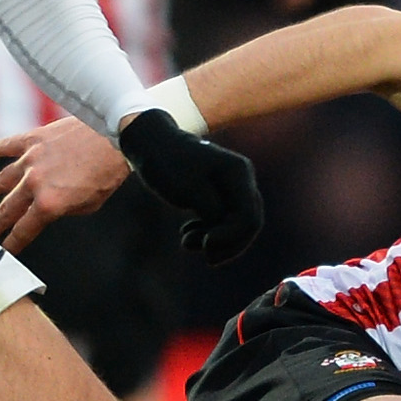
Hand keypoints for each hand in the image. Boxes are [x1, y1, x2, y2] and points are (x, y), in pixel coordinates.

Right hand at [0, 117, 129, 252]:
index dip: (12, 243)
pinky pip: (5, 146)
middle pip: (8, 209)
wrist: (114, 136)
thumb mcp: (89, 205)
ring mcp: (30, 159)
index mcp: (49, 204)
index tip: (2, 251)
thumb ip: (63, 210)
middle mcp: (34, 183)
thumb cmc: (107, 172)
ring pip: (2, 179)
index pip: (24, 229)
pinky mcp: (33, 138)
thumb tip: (48, 210)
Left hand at [115, 108, 263, 261]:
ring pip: (236, 225)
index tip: (206, 246)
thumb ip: (212, 212)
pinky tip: (187, 234)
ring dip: (215, 240)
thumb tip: (225, 233)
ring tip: (186, 241)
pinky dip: (208, 232)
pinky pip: (223, 221)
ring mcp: (232, 186)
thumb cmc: (167, 162)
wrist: (150, 144)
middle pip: (249, 223)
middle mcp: (241, 179)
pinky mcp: (219, 194)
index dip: (232, 238)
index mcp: (238, 173)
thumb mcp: (188, 190)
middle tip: (205, 257)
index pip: (249, 217)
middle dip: (227, 244)